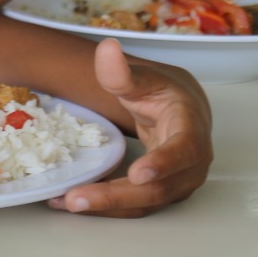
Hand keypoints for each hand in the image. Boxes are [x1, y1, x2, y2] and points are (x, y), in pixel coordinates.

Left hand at [49, 39, 212, 217]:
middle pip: (158, 188)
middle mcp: (191, 163)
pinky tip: (72, 202)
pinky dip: (107, 208)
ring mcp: (179, 182)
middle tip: (77, 199)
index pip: (183, 149)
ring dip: (107, 208)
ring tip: (65, 203)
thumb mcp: (143, 78)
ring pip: (145, 204)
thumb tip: (107, 48)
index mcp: (191, 129)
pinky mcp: (163, 193)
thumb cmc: (161, 92)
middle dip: (116, 196)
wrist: (179, 110)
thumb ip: (121, 71)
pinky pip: (136, 206)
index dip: (163, 163)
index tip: (138, 174)